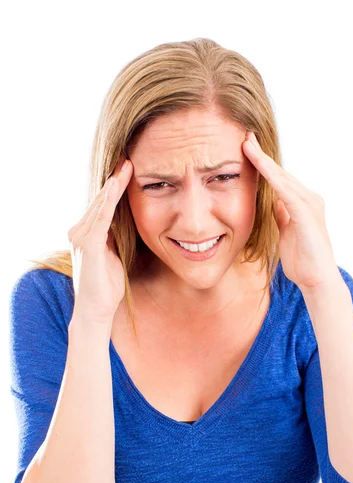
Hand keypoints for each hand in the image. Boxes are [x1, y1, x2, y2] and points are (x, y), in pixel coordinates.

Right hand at [67, 155, 132, 323]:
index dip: (116, 187)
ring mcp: (82, 237)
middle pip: (101, 200)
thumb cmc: (107, 286)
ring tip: (125, 167)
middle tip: (129, 160)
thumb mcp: (115, 255)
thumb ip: (117, 237)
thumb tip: (128, 222)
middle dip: (115, 180)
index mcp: (88, 233)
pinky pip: (100, 219)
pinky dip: (108, 202)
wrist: (96, 310)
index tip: (129, 169)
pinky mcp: (88, 245)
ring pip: (100, 205)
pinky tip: (115, 187)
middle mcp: (80, 231)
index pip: (104, 205)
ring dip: (113, 186)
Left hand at [242, 131, 339, 294]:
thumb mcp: (286, 233)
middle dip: (262, 155)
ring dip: (264, 160)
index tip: (246, 148)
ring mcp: (309, 204)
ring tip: (247, 145)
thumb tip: (275, 203)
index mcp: (301, 203)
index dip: (263, 163)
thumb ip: (282, 216)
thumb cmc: (302, 260)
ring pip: (282, 177)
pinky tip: (259, 165)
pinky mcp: (306, 213)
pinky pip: (285, 190)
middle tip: (244, 136)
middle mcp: (308, 198)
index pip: (279, 178)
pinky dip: (272, 177)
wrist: (316, 280)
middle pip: (280, 172)